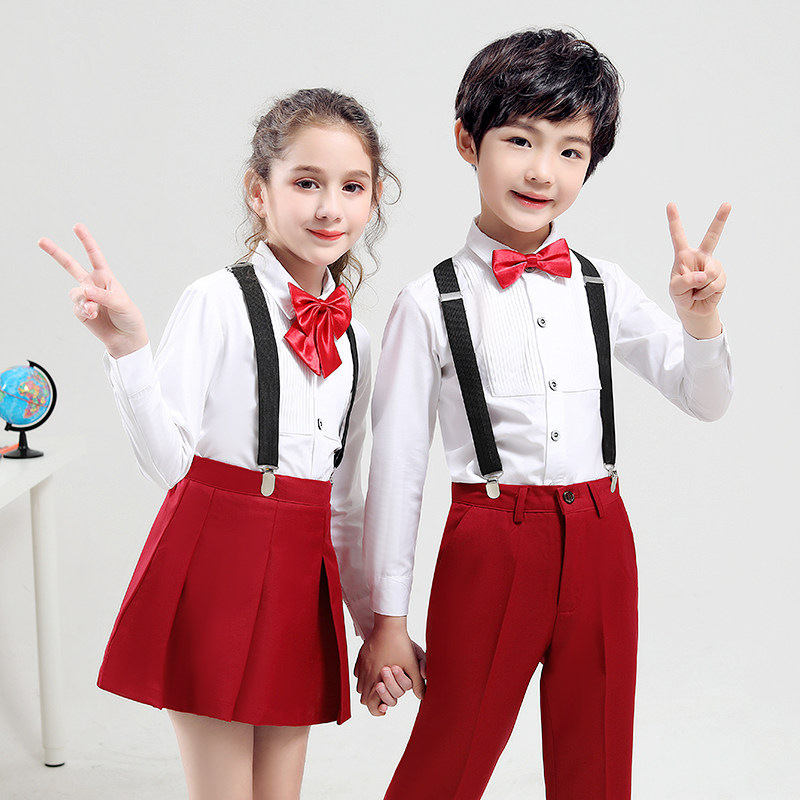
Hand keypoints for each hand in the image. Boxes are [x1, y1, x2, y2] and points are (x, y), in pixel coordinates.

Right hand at [38, 224, 147, 357]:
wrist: (125, 337)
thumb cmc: (128, 317)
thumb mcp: (121, 302)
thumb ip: (102, 295)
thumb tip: (84, 290)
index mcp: (105, 277)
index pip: (94, 255)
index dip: (86, 240)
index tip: (77, 226)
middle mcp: (93, 284)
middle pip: (71, 265)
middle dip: (56, 253)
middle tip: (41, 240)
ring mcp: (85, 297)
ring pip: (75, 293)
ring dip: (85, 301)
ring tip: (96, 310)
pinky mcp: (81, 310)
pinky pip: (77, 307)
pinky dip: (85, 311)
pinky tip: (94, 316)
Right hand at [354, 615, 425, 715]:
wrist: (389, 625)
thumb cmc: (401, 645)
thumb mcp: (412, 664)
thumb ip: (416, 682)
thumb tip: (421, 696)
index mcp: (377, 680)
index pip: (370, 705)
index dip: (377, 710)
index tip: (385, 708)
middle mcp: (366, 675)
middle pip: (364, 698)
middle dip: (374, 699)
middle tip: (384, 695)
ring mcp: (362, 665)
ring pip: (360, 686)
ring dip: (369, 688)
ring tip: (381, 683)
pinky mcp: (361, 657)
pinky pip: (358, 673)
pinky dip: (365, 676)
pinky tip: (375, 670)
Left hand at [667, 202, 730, 338]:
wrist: (694, 308)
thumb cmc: (680, 295)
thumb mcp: (675, 289)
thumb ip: (685, 281)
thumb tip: (702, 275)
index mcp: (684, 255)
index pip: (678, 235)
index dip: (674, 220)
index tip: (670, 204)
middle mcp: (700, 256)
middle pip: (712, 236)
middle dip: (720, 219)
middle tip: (727, 204)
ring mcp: (712, 265)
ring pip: (710, 273)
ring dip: (700, 287)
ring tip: (695, 290)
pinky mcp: (721, 276)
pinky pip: (714, 283)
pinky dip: (706, 292)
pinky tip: (703, 293)